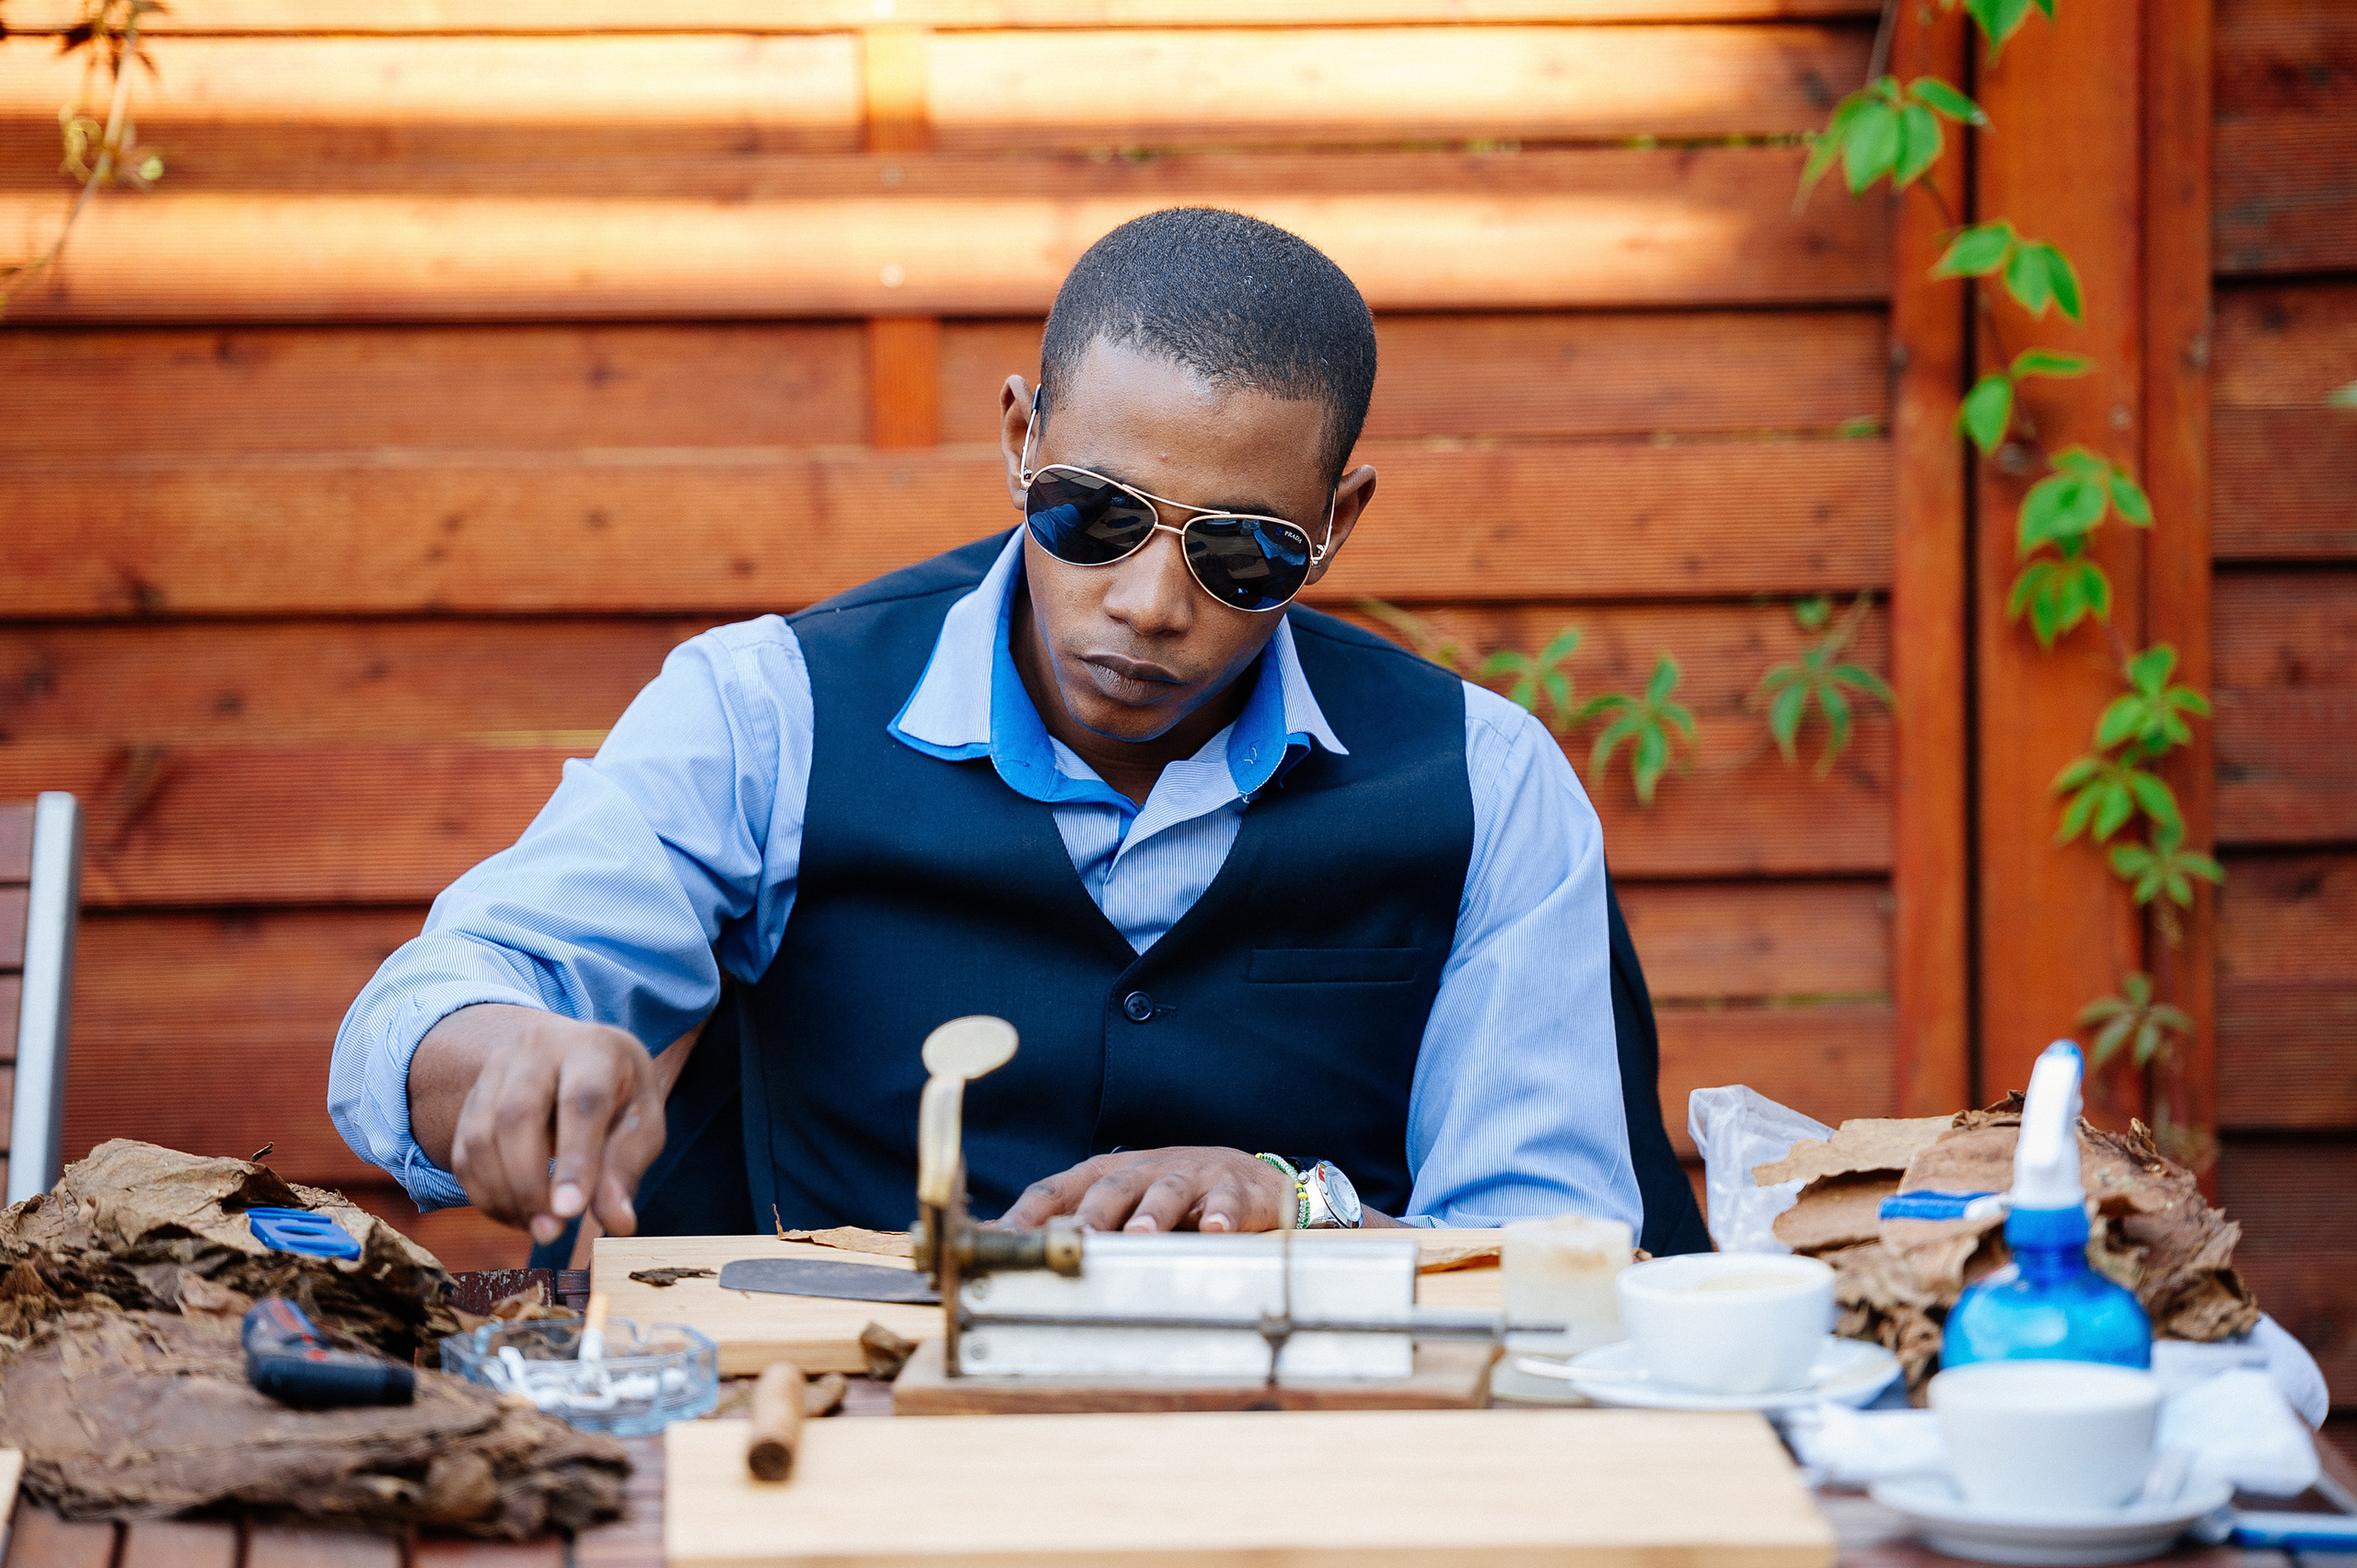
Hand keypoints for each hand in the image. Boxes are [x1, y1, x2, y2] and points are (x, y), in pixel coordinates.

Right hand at [414, 1004, 666, 1244]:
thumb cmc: (618, 1095)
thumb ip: (626, 1169)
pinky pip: (462, 1153)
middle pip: (517, 1114)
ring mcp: (496, 1069)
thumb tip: (618, 1223)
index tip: (571, 1212)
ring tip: (538, 1228)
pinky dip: (484, 1194)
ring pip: (480, 1137)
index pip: (581, 1100)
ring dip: (503, 1195)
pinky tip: (515, 1214)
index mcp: (594, 1048)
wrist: (574, 1056)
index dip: (575, 1159)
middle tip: (550, 1232)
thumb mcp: (640, 1122)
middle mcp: (538, 1048)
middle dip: (529, 1184)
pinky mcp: (471, 1098)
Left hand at [994, 1147, 1294, 1233]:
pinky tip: (1216, 1231)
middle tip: (1079, 1238)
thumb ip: (1074, 1226)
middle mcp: (1143, 1171)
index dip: (1031, 1211)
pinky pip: (1226, 1200)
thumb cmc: (1168, 1197)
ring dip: (1153, 1212)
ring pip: (1166, 1190)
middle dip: (1094, 1213)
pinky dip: (1221, 1214)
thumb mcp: (1119, 1205)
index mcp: (1107, 1176)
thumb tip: (1010, 1256)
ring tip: (1142, 1234)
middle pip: (1112, 1187)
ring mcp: (1189, 1177)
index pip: (1059, 1189)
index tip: (1006, 1237)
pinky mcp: (1232, 1189)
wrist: (1244, 1176)